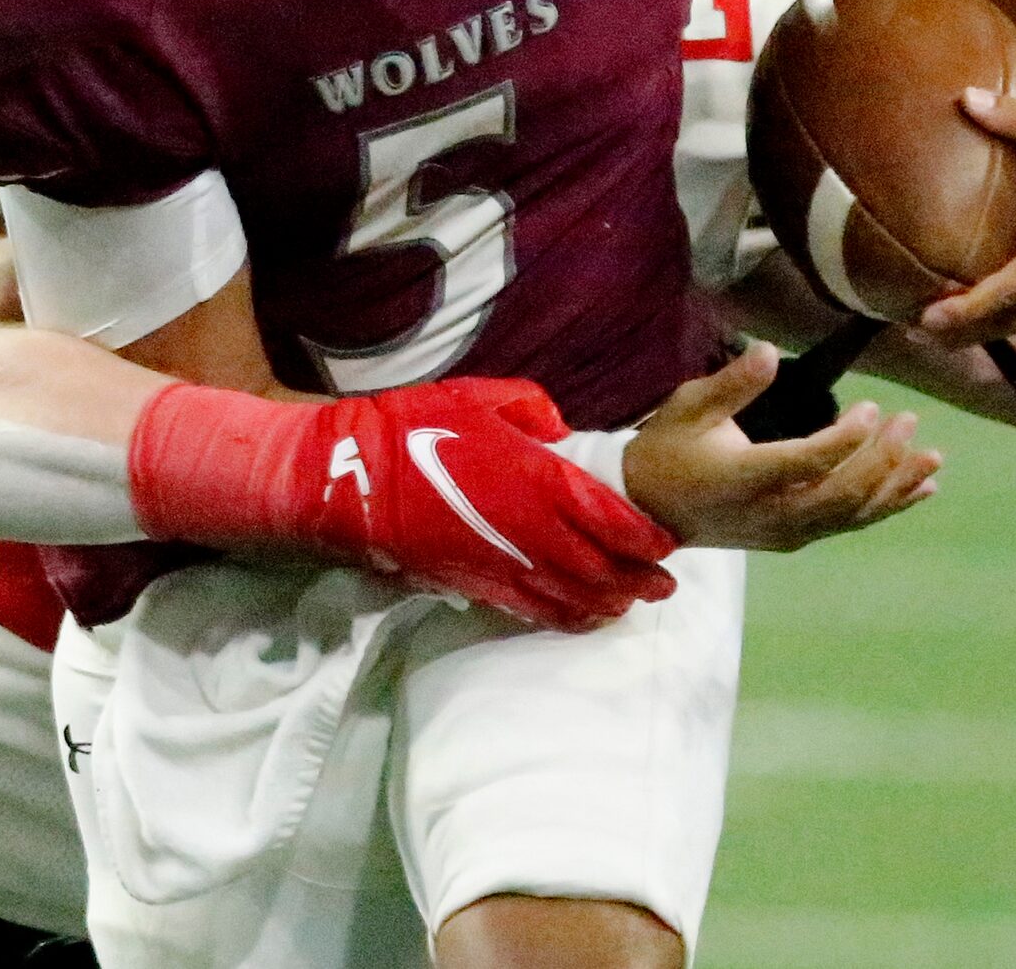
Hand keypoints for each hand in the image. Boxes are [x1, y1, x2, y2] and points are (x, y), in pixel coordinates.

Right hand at [130, 375, 679, 632]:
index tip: (667, 539)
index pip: (607, 515)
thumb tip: (561, 430)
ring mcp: (500, 564)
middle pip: (600, 567)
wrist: (348, 478)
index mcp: (532, 478)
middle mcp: (525, 530)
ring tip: (638, 603)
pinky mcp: (475, 584)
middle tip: (666, 582)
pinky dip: (569, 618)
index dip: (643, 534)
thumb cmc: (411, 427)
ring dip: (612, 603)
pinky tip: (586, 617)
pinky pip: (534, 612)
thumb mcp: (474, 397)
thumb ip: (528, 409)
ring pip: (572, 598)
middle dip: (640, 578)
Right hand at [622, 345, 939, 549]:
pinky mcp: (792, 538)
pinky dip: (886, 507)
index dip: (847, 438)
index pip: (809, 462)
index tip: (871, 406)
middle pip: (842, 494)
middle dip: (883, 460)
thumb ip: (733, 383)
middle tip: (909, 421)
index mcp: (745, 478)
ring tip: (933, 458)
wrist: (645, 510)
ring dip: (895, 486)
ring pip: (852, 514)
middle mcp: (772, 513)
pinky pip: (847, 524)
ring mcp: (785, 532)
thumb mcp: (689, 407)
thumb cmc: (668, 448)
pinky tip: (918, 491)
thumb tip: (768, 352)